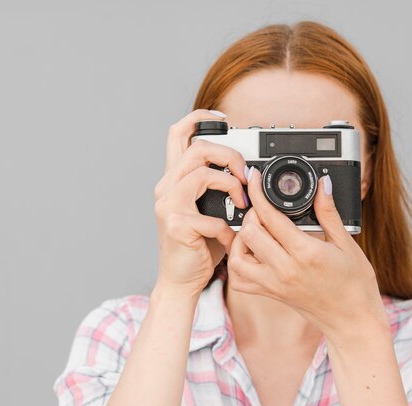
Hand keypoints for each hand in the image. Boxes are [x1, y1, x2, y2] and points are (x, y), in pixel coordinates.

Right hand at [153, 109, 247, 295]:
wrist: (181, 280)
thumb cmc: (198, 245)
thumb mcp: (207, 208)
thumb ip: (217, 186)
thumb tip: (246, 171)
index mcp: (174, 179)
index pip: (178, 134)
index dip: (199, 118)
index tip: (223, 120)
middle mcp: (166, 187)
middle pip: (197, 148)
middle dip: (229, 156)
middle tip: (244, 175)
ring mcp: (167, 205)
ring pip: (202, 173)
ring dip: (231, 186)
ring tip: (242, 205)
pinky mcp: (176, 225)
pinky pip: (212, 216)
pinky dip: (228, 229)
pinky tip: (229, 239)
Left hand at [227, 167, 387, 339]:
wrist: (353, 322)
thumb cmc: (356, 285)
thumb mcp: (346, 244)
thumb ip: (329, 213)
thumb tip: (323, 185)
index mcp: (306, 253)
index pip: (271, 217)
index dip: (259, 193)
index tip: (254, 178)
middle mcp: (285, 270)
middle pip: (249, 234)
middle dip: (251, 214)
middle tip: (263, 207)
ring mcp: (275, 284)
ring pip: (238, 258)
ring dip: (240, 240)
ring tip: (256, 231)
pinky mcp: (271, 294)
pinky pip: (241, 281)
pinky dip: (239, 264)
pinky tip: (252, 253)